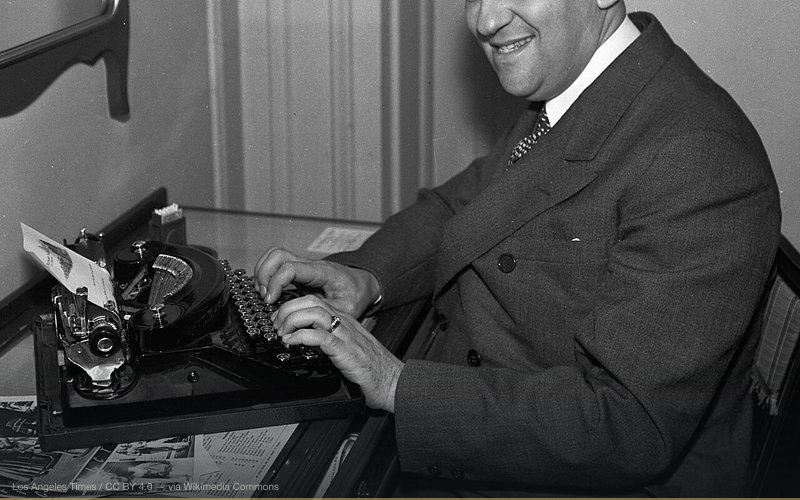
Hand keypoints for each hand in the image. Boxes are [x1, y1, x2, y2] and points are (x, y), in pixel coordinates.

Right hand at [253, 247, 379, 317]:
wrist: (362, 284)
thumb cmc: (355, 295)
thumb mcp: (346, 309)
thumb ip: (325, 314)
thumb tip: (305, 322)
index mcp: (322, 272)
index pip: (291, 268)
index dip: (276, 282)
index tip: (270, 300)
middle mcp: (310, 265)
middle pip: (278, 255)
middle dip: (264, 275)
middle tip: (265, 297)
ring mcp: (302, 266)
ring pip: (274, 256)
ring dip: (263, 273)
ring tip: (265, 295)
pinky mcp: (298, 272)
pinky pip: (276, 264)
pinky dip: (266, 275)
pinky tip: (269, 293)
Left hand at [272, 295, 401, 412]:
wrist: (394, 383)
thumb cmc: (373, 370)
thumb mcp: (347, 349)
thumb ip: (331, 340)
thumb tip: (307, 340)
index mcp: (344, 321)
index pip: (314, 301)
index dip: (292, 306)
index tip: (279, 320)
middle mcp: (344, 324)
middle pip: (311, 301)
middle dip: (287, 309)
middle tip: (276, 325)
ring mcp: (346, 336)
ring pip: (314, 313)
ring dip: (292, 320)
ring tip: (282, 333)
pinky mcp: (346, 352)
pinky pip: (321, 337)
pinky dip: (301, 336)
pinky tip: (292, 342)